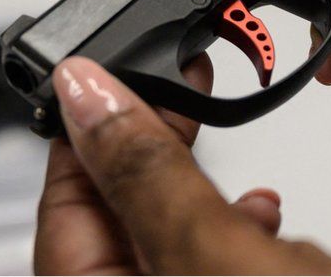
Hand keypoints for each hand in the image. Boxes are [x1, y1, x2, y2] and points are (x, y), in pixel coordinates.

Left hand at [35, 56, 330, 274]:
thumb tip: (89, 96)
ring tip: (207, 123)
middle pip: (115, 216)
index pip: (64, 205)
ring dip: (191, 176)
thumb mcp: (212, 257)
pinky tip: (265, 207)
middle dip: (144, 143)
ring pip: (170, 232)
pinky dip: (236, 222)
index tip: (108, 72)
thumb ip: (147, 179)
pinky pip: (216, 259)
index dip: (86, 128)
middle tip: (168, 77)